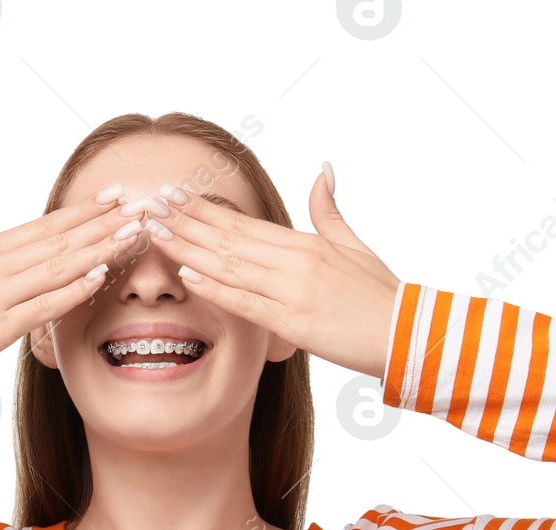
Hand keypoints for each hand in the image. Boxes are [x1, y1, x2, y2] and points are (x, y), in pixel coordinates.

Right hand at [0, 185, 136, 393]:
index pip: (44, 224)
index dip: (83, 210)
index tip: (115, 195)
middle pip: (60, 239)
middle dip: (105, 223)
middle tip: (142, 206)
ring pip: (58, 266)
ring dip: (100, 249)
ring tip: (133, 234)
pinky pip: (44, 305)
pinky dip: (74, 289)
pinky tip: (101, 275)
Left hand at [153, 168, 402, 379]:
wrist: (406, 333)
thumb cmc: (380, 294)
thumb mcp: (354, 245)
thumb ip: (330, 210)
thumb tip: (323, 170)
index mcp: (305, 243)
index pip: (244, 222)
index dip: (206, 208)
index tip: (175, 196)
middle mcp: (295, 261)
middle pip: (229, 237)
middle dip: (185, 222)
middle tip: (149, 206)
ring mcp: (292, 291)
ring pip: (230, 265)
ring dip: (189, 248)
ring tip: (156, 234)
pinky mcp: (293, 323)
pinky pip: (247, 303)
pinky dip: (216, 288)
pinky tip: (189, 275)